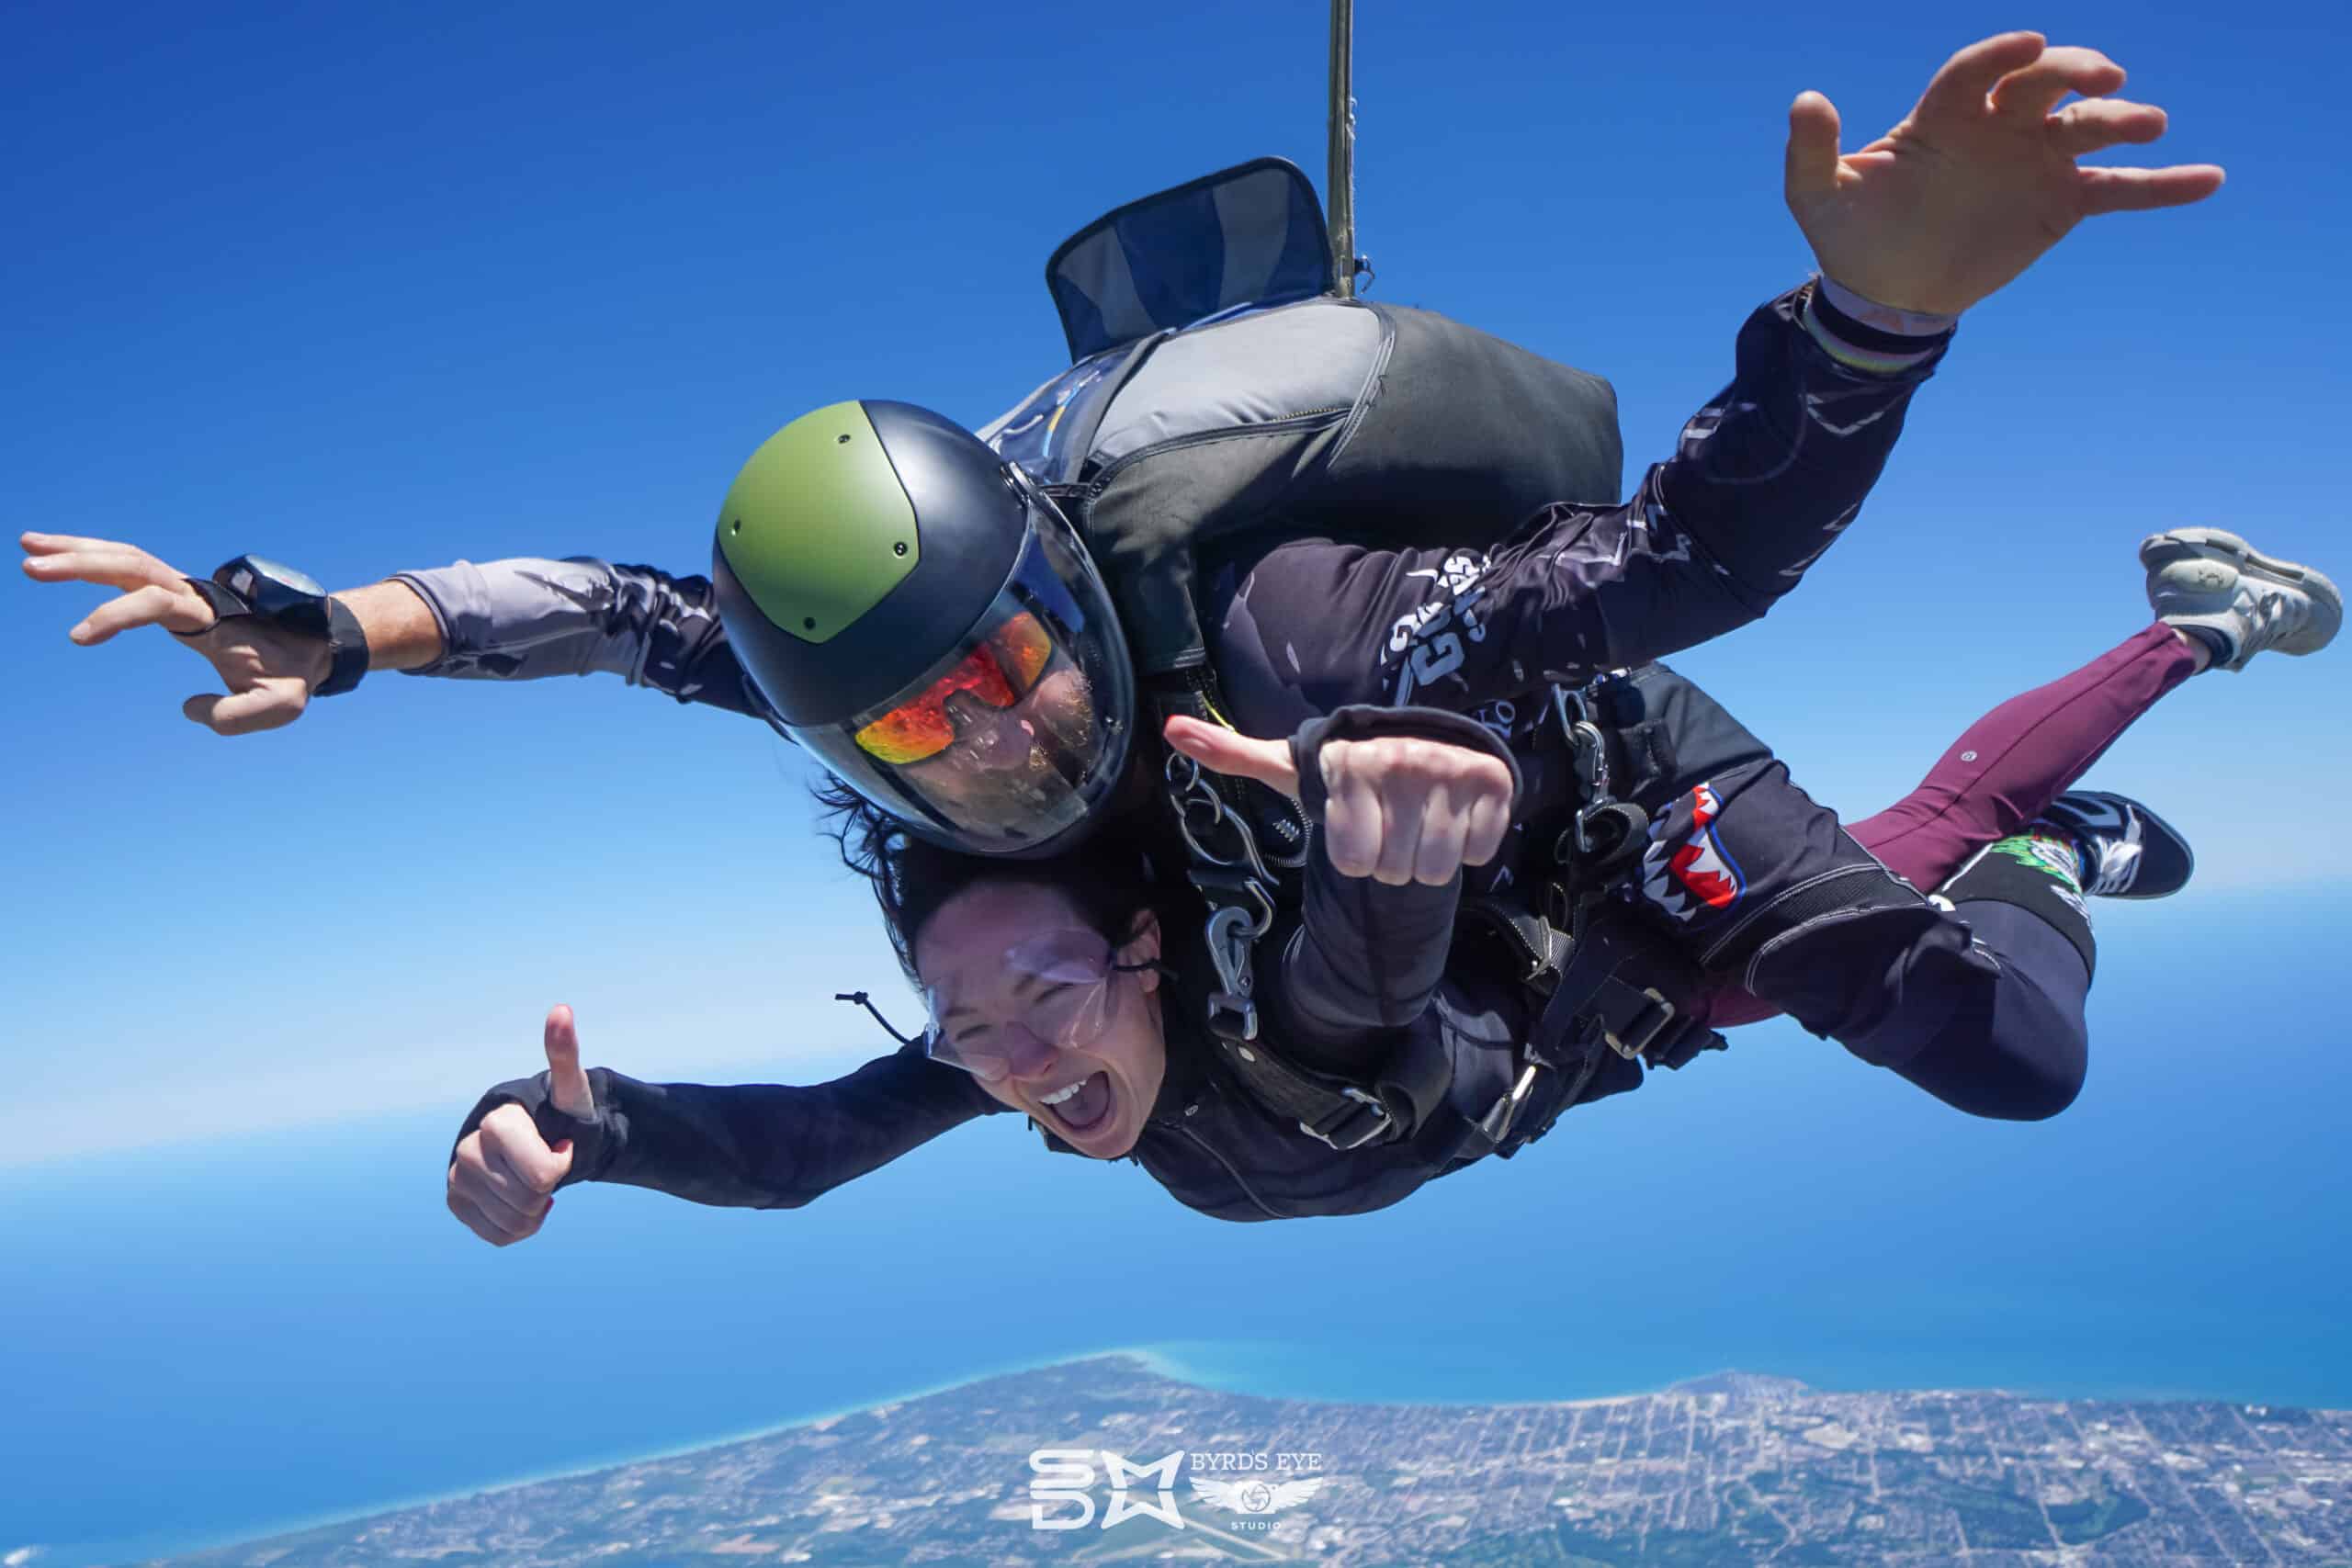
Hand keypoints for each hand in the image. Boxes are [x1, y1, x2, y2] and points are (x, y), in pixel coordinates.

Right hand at [20, 530, 333, 735]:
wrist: (314, 646)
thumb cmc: (294, 676)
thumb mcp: (279, 705)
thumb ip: (236, 716)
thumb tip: (188, 707)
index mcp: (211, 617)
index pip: (155, 602)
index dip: (116, 615)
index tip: (77, 637)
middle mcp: (194, 594)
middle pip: (132, 564)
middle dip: (81, 562)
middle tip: (30, 565)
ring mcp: (184, 590)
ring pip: (126, 558)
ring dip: (78, 550)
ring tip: (28, 547)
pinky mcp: (176, 595)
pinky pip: (130, 569)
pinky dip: (95, 559)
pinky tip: (58, 558)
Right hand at [445, 1004, 597, 1247]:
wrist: (543, 1137)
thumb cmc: (562, 1113)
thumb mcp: (573, 1088)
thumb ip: (565, 1053)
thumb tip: (561, 1009)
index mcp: (498, 1121)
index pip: (543, 1174)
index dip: (560, 1167)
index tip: (561, 1147)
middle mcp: (468, 1147)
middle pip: (526, 1199)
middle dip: (549, 1190)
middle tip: (551, 1167)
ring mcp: (458, 1176)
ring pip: (511, 1220)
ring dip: (535, 1211)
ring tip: (538, 1185)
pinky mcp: (456, 1200)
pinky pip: (495, 1235)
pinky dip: (518, 1228)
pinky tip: (524, 1204)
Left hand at [1164, 716, 1511, 886]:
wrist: (1420, 746)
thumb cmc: (1348, 772)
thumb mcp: (1291, 767)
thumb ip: (1233, 753)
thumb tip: (1170, 730)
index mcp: (1351, 760)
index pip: (1351, 861)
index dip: (1352, 856)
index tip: (1355, 822)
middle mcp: (1404, 758)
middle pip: (1393, 870)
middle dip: (1389, 862)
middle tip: (1389, 826)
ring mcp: (1453, 768)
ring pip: (1434, 869)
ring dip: (1425, 860)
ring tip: (1417, 825)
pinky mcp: (1494, 782)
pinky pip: (1477, 853)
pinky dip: (1466, 848)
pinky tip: (1452, 818)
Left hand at [1784, 32, 2224, 315]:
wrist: (1886, 291)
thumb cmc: (1850, 233)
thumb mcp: (1816, 196)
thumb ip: (1811, 150)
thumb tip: (1806, 99)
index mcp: (1942, 114)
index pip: (1976, 72)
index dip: (2000, 56)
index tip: (2030, 45)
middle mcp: (1997, 125)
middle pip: (2044, 84)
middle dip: (2074, 74)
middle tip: (2104, 83)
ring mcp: (2034, 160)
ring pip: (2085, 129)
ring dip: (2120, 122)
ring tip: (2148, 126)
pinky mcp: (2060, 202)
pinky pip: (2118, 190)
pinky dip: (2162, 186)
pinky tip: (2208, 179)